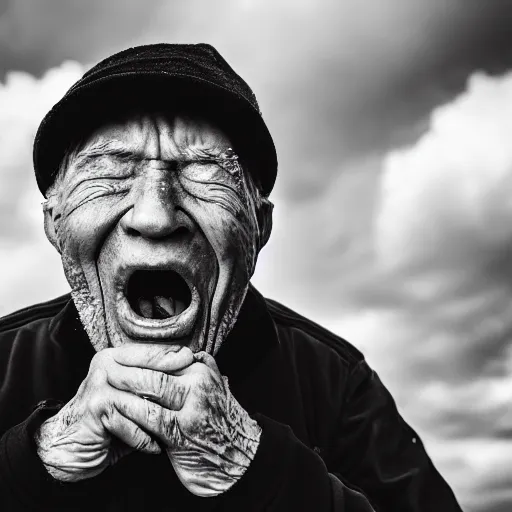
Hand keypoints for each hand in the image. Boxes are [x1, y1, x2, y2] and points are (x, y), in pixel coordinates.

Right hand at [34, 344, 193, 481]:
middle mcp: (105, 366)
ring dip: (161, 418)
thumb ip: (149, 380)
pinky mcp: (96, 408)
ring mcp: (99, 386)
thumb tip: (189, 366)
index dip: (171, 355)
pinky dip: (144, 439)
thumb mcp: (129, 392)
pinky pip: (130, 424)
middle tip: (192, 396)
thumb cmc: (107, 418)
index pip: (149, 351)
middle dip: (172, 386)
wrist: (69, 444)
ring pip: (142, 400)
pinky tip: (155, 447)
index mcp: (114, 356)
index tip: (193, 358)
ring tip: (178, 428)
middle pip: (148, 373)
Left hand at [107, 350, 261, 496]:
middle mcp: (199, 384)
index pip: (167, 355)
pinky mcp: (183, 433)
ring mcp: (192, 408)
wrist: (238, 457)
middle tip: (107, 364)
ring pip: (154, 389)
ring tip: (107, 381)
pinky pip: (152, 418)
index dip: (141, 353)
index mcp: (203, 370)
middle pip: (157, 369)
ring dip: (127, 385)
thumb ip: (197, 368)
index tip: (120, 351)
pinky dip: (131, 412)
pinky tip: (116, 409)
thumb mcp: (214, 386)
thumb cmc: (219, 422)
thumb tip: (177, 353)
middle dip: (128, 366)